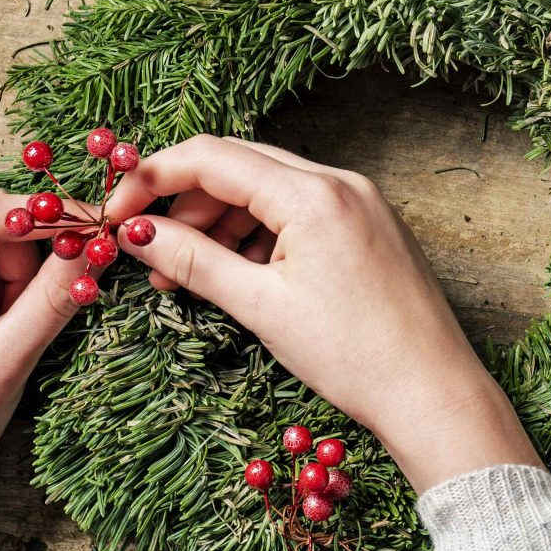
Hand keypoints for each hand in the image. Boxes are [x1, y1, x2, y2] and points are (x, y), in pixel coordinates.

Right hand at [102, 136, 538, 490]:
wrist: (433, 394)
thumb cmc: (354, 356)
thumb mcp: (261, 307)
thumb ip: (193, 261)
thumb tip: (135, 233)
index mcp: (314, 194)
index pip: (211, 156)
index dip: (152, 179)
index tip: (117, 216)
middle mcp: (341, 182)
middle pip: (239, 166)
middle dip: (184, 202)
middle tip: (146, 249)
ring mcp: (360, 202)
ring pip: (267, 190)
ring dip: (219, 223)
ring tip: (184, 276)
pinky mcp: (369, 226)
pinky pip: (299, 212)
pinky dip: (259, 235)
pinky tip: (234, 274)